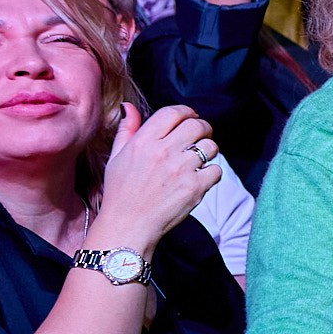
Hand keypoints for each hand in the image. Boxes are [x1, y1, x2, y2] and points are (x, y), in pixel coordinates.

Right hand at [88, 103, 221, 255]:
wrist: (128, 226)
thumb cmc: (121, 192)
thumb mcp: (116, 157)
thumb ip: (127, 130)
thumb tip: (129, 107)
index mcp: (143, 142)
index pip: (173, 112)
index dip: (186, 111)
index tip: (190, 117)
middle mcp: (162, 152)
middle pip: (197, 125)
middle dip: (202, 128)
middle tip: (200, 136)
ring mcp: (181, 170)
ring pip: (210, 146)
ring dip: (209, 150)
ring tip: (198, 159)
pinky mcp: (195, 187)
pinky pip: (216, 170)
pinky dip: (212, 174)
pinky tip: (199, 179)